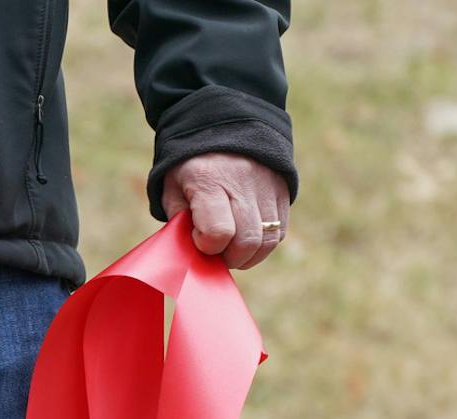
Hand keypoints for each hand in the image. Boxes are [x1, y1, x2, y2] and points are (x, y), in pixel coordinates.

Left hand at [162, 154, 290, 270]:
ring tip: (232, 246)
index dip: (207, 246)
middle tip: (217, 250)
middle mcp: (243, 182)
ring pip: (267, 241)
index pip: (218, 232)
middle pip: (246, 242)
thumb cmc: (191, 165)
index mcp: (209, 180)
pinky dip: (263, 244)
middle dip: (229, 257)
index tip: (198, 238)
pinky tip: (247, 237)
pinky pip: (279, 232)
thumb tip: (194, 251)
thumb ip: (179, 220)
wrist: (227, 124)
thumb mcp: (172, 187)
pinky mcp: (284, 190)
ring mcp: (267, 185)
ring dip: (248, 256)